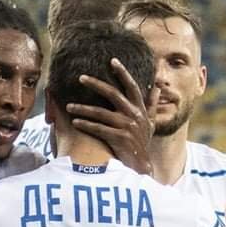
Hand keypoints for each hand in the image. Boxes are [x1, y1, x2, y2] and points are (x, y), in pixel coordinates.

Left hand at [67, 57, 158, 174]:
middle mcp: (134, 115)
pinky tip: (74, 122)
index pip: (131, 86)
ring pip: (100, 112)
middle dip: (95, 84)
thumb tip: (156, 88)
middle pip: (112, 94)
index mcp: (140, 109)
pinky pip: (98, 128)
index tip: (112, 60)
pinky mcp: (118, 138)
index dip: (122, 72)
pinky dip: (85, 125)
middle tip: (81, 78)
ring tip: (69, 106)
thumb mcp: (150, 123)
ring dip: (83, 108)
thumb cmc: (142, 144)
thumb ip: (151, 105)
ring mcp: (126, 127)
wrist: (140, 166)